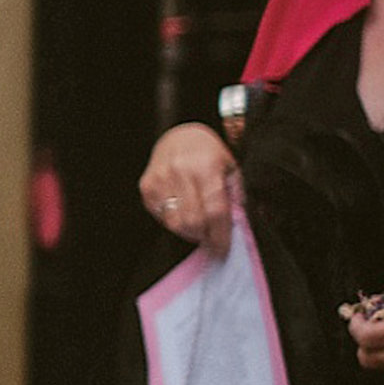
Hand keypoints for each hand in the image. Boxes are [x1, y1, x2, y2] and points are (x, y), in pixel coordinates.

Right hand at [138, 122, 237, 253]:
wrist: (179, 134)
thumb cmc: (209, 153)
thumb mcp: (231, 168)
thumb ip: (235, 196)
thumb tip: (237, 227)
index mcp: (206, 166)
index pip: (215, 211)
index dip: (220, 235)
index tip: (224, 250)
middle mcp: (179, 171)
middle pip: (193, 221)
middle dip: (205, 236)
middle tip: (212, 238)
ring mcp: (160, 179)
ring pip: (174, 223)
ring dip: (189, 232)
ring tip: (199, 226)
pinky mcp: (147, 186)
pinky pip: (160, 217)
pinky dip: (174, 221)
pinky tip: (183, 213)